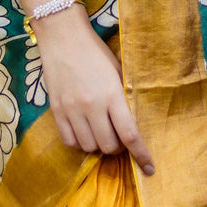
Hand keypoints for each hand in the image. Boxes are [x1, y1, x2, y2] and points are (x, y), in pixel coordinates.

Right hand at [35, 8, 154, 175]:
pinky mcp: (56, 111)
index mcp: (112, 94)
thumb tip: (133, 122)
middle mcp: (92, 106)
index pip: (130, 135)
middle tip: (119, 136)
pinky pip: (70, 142)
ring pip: (89, 147)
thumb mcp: (117, 71)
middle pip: (109, 146)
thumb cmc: (95, 52)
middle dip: (118, 147)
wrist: (63, 37)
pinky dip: (80, 142)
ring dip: (99, 145)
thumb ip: (124, 97)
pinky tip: (85, 131)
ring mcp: (72, 110)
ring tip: (101, 131)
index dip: (141, 155)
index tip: (149, 168)